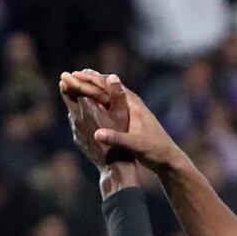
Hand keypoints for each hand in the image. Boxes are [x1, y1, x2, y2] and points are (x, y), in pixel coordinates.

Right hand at [58, 70, 181, 172]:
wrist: (168, 159)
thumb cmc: (155, 150)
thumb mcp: (135, 144)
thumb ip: (116, 138)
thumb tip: (97, 134)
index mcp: (133, 104)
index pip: (109, 85)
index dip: (91, 80)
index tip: (74, 75)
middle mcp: (131, 104)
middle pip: (106, 88)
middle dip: (87, 82)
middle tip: (67, 77)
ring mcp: (130, 112)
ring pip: (107, 96)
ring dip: (90, 90)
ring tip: (74, 86)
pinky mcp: (129, 120)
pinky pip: (109, 106)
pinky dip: (96, 101)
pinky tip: (87, 103)